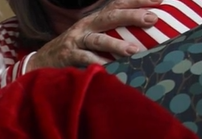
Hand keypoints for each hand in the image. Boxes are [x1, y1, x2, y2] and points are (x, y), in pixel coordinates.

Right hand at [29, 0, 160, 68]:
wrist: (40, 62)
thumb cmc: (73, 50)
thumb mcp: (90, 37)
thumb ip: (110, 33)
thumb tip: (144, 38)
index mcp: (94, 19)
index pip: (117, 4)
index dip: (138, 1)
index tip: (161, 0)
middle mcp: (85, 26)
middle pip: (110, 17)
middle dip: (132, 16)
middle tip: (152, 19)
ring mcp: (75, 41)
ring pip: (97, 40)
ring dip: (116, 44)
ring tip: (134, 50)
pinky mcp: (67, 57)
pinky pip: (84, 60)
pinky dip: (97, 64)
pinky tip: (110, 68)